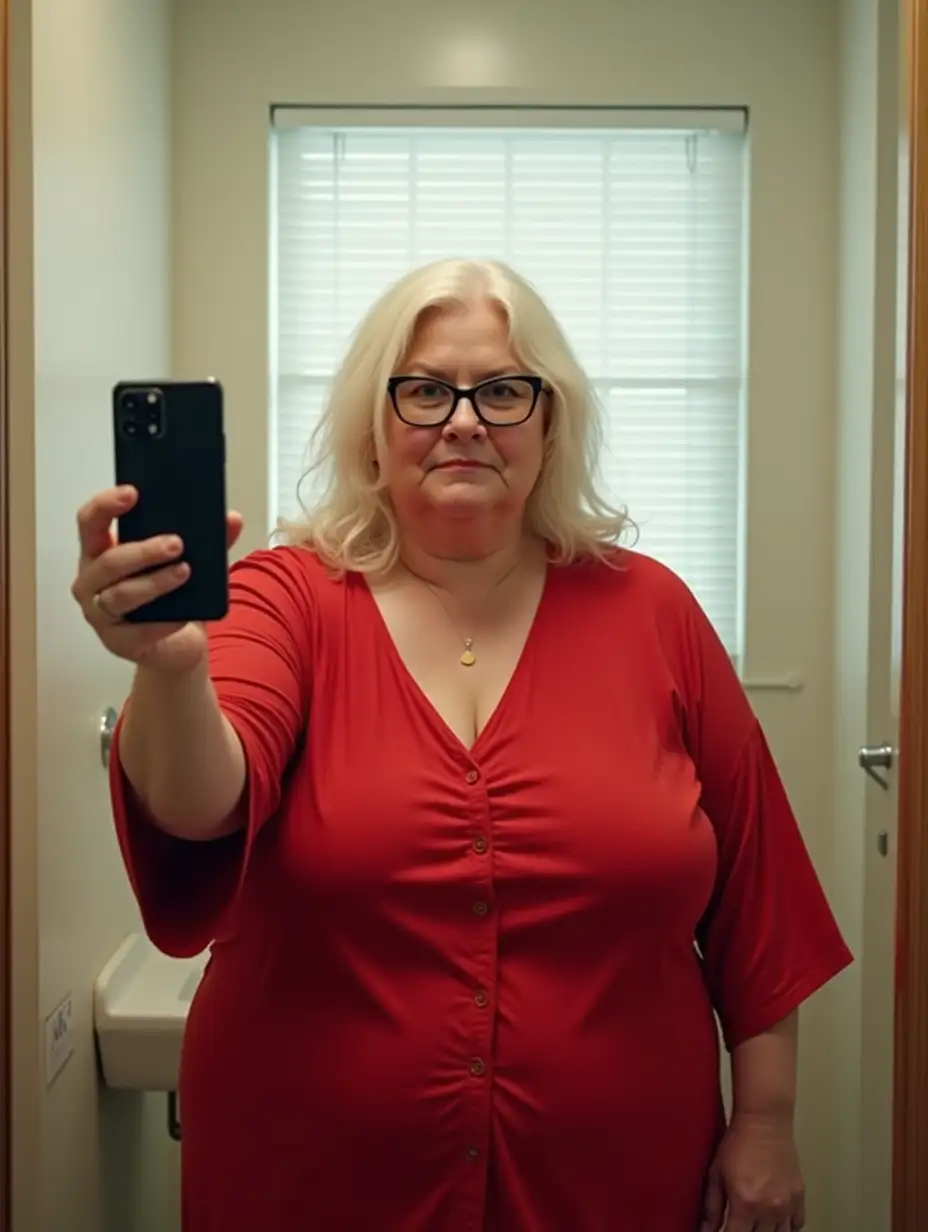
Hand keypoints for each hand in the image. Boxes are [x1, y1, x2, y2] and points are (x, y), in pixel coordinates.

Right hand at [71, 485, 242, 675]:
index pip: (90, 522)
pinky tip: (183, 615)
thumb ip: (208, 541)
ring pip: (122, 595)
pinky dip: (164, 621)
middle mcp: (91, 582)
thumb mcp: (189, 564)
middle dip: (144, 550)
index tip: (133, 493)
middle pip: (109, 561)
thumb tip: (233, 519)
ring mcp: (100, 615)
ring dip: (156, 582)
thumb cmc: (172, 598)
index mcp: (100, 553)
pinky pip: (139, 630)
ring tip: (185, 572)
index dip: (107, 505)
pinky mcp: (118, 643)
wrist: (178, 646)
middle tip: (177, 543)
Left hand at [700, 1112, 804, 1231]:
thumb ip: (711, 1207)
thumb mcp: (716, 1174)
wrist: (764, 1120)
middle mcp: (769, 1208)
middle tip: (736, 1225)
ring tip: (754, 1224)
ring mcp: (787, 1203)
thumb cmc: (738, 1141)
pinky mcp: (799, 1196)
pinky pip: (797, 1225)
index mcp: (746, 1203)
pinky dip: (785, 1228)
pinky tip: (774, 1223)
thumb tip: (705, 1229)